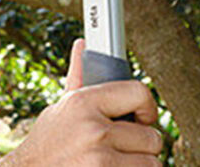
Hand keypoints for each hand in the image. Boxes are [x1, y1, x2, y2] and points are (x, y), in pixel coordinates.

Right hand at [4, 40, 162, 165]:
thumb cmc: (46, 143)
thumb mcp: (60, 109)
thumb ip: (78, 78)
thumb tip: (81, 44)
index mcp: (83, 103)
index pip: (138, 92)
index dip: (148, 107)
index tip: (144, 117)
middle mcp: (94, 129)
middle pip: (152, 137)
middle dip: (142, 145)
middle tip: (123, 147)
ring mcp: (101, 159)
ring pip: (152, 163)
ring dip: (139, 165)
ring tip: (117, 162)